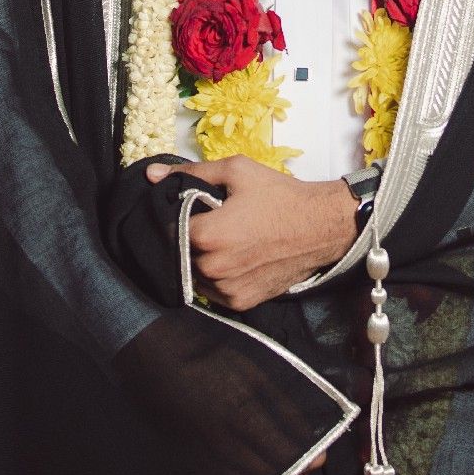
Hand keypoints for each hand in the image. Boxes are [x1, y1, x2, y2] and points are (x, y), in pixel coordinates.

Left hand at [148, 155, 356, 311]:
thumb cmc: (280, 196)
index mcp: (208, 236)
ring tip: (223, 242)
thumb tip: (152, 175)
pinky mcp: (241, 303)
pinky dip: (216, 277)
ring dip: (199, 260)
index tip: (191, 210)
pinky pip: (213, 292)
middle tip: (210, 224)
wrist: (321, 227)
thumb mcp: (236, 172)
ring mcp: (227, 290)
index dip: (176, 217)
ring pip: (194, 275)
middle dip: (189, 239)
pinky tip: (232, 259)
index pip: (168, 230)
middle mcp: (213, 269)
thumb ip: (191, 172)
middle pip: (179, 254)